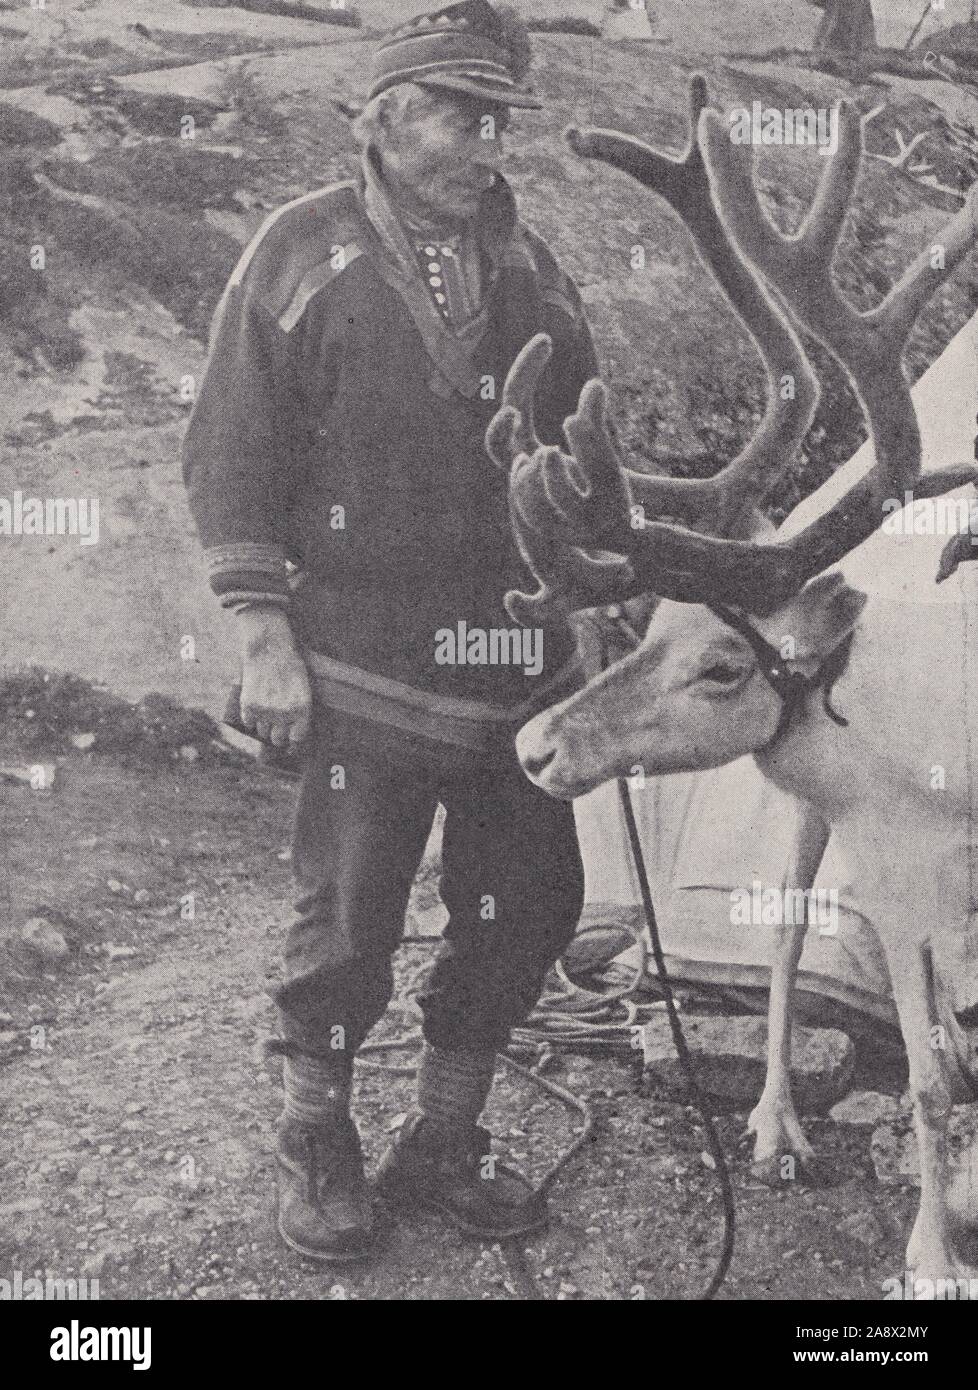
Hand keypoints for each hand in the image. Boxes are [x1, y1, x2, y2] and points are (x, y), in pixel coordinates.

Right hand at [236, 607, 312, 747]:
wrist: (269, 648)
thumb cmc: (289, 665)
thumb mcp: (302, 688)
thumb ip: (299, 710)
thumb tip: (293, 730)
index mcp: (302, 710)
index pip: (297, 739)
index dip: (293, 743)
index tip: (290, 745)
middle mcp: (284, 715)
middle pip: (278, 740)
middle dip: (277, 737)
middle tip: (276, 730)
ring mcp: (265, 712)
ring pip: (263, 732)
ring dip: (264, 726)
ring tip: (266, 712)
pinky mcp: (249, 707)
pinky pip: (249, 723)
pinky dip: (251, 718)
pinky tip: (254, 707)